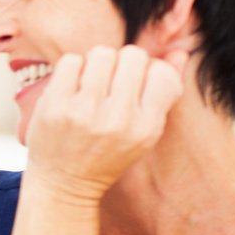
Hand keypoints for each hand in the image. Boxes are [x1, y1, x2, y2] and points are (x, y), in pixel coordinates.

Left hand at [25, 45, 187, 202]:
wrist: (63, 183)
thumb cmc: (107, 154)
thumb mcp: (143, 133)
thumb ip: (164, 92)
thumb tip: (179, 51)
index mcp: (146, 128)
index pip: (162, 72)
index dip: (149, 70)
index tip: (136, 84)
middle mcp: (118, 120)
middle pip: (132, 56)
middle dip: (123, 63)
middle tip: (111, 82)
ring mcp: (84, 112)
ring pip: (102, 53)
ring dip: (97, 63)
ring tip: (92, 83)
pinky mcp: (55, 106)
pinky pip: (71, 60)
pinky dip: (73, 68)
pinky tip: (73, 86)